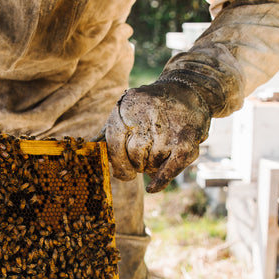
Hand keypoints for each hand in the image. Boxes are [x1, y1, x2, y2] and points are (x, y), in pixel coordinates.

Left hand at [103, 77, 211, 192]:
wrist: (189, 91)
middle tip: (146, 155)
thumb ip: (110, 130)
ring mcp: (167, 130)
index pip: (114, 143)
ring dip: (153, 165)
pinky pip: (168, 171)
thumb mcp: (128, 108)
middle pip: (134, 156)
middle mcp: (147, 116)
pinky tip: (153, 187)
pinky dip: (160, 182)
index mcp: (127, 107)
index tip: (122, 172)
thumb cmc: (151, 106)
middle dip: (137, 162)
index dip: (117, 162)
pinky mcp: (185, 142)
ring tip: (160, 151)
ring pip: (151, 164)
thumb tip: (90, 148)